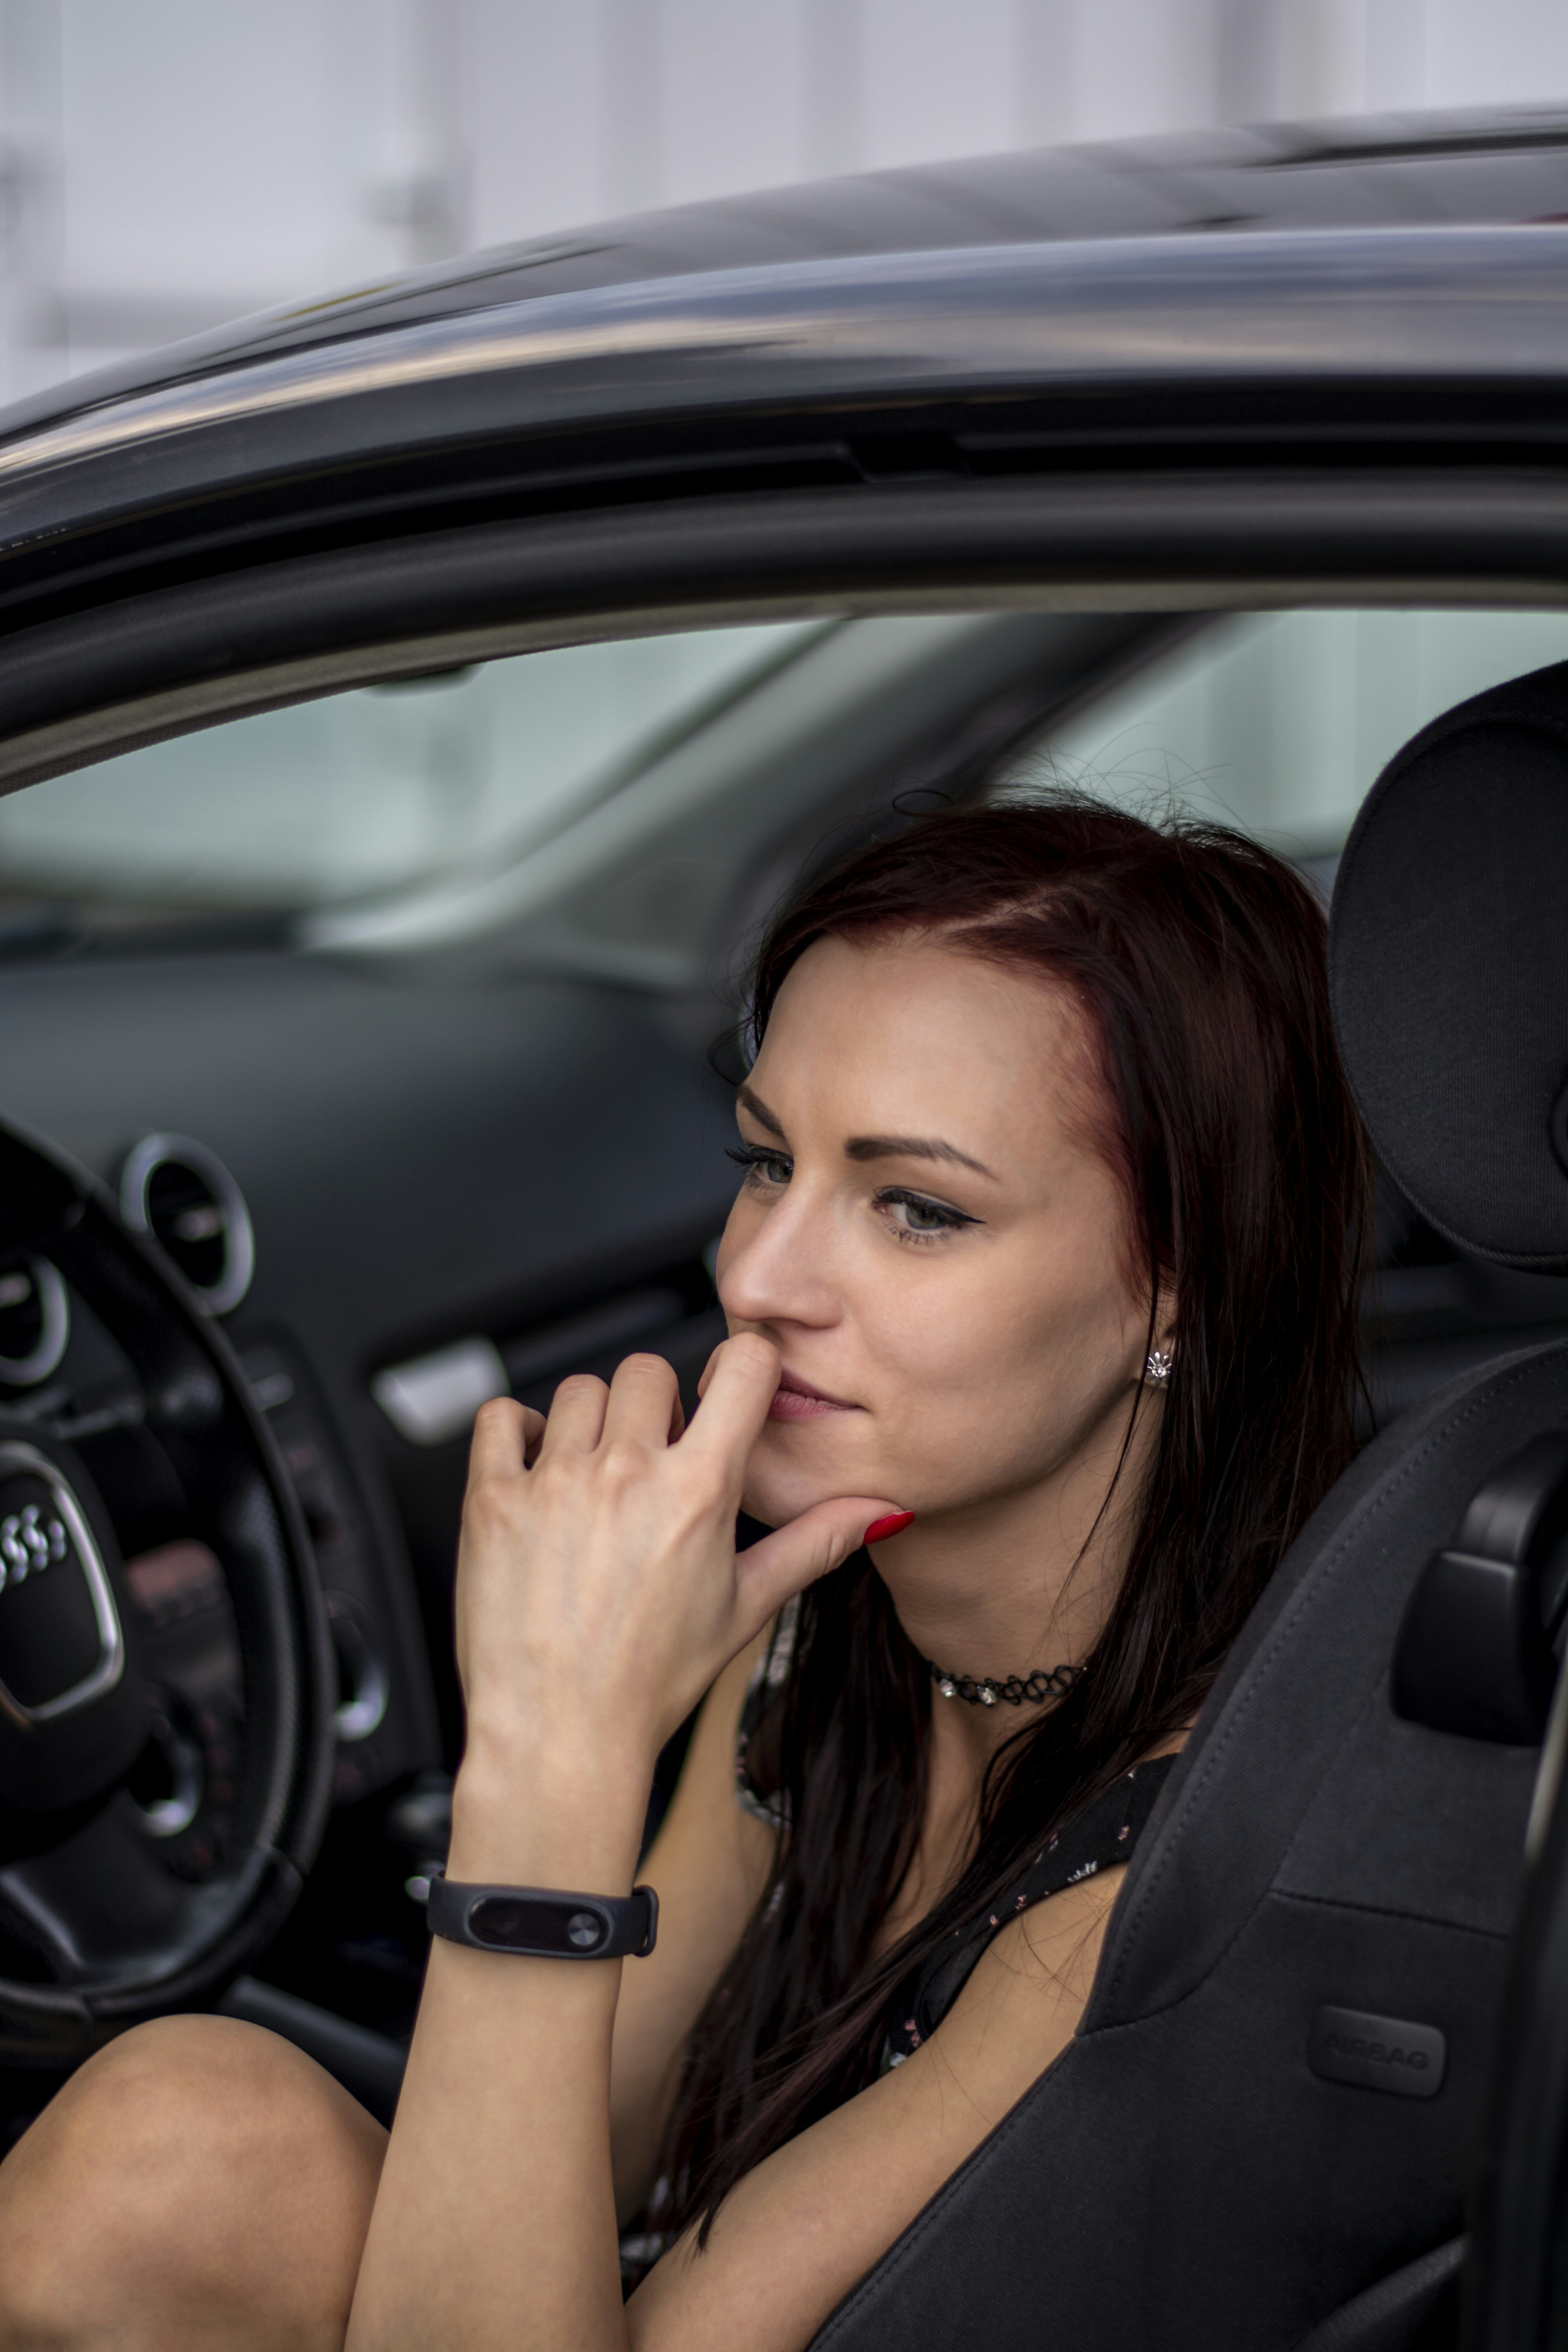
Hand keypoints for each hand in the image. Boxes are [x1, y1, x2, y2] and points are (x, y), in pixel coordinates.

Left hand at [452, 1334, 900, 1772]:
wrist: (559, 1734)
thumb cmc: (649, 1680)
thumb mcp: (745, 1607)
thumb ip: (814, 1543)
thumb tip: (882, 1510)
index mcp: (698, 1491)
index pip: (741, 1367)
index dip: (740, 1368)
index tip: (727, 1392)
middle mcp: (626, 1473)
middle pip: (648, 1370)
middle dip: (655, 1407)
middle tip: (650, 1464)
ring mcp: (554, 1482)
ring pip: (578, 1390)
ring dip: (590, 1424)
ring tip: (594, 1482)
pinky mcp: (492, 1499)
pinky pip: (500, 1417)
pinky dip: (517, 1431)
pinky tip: (537, 1471)